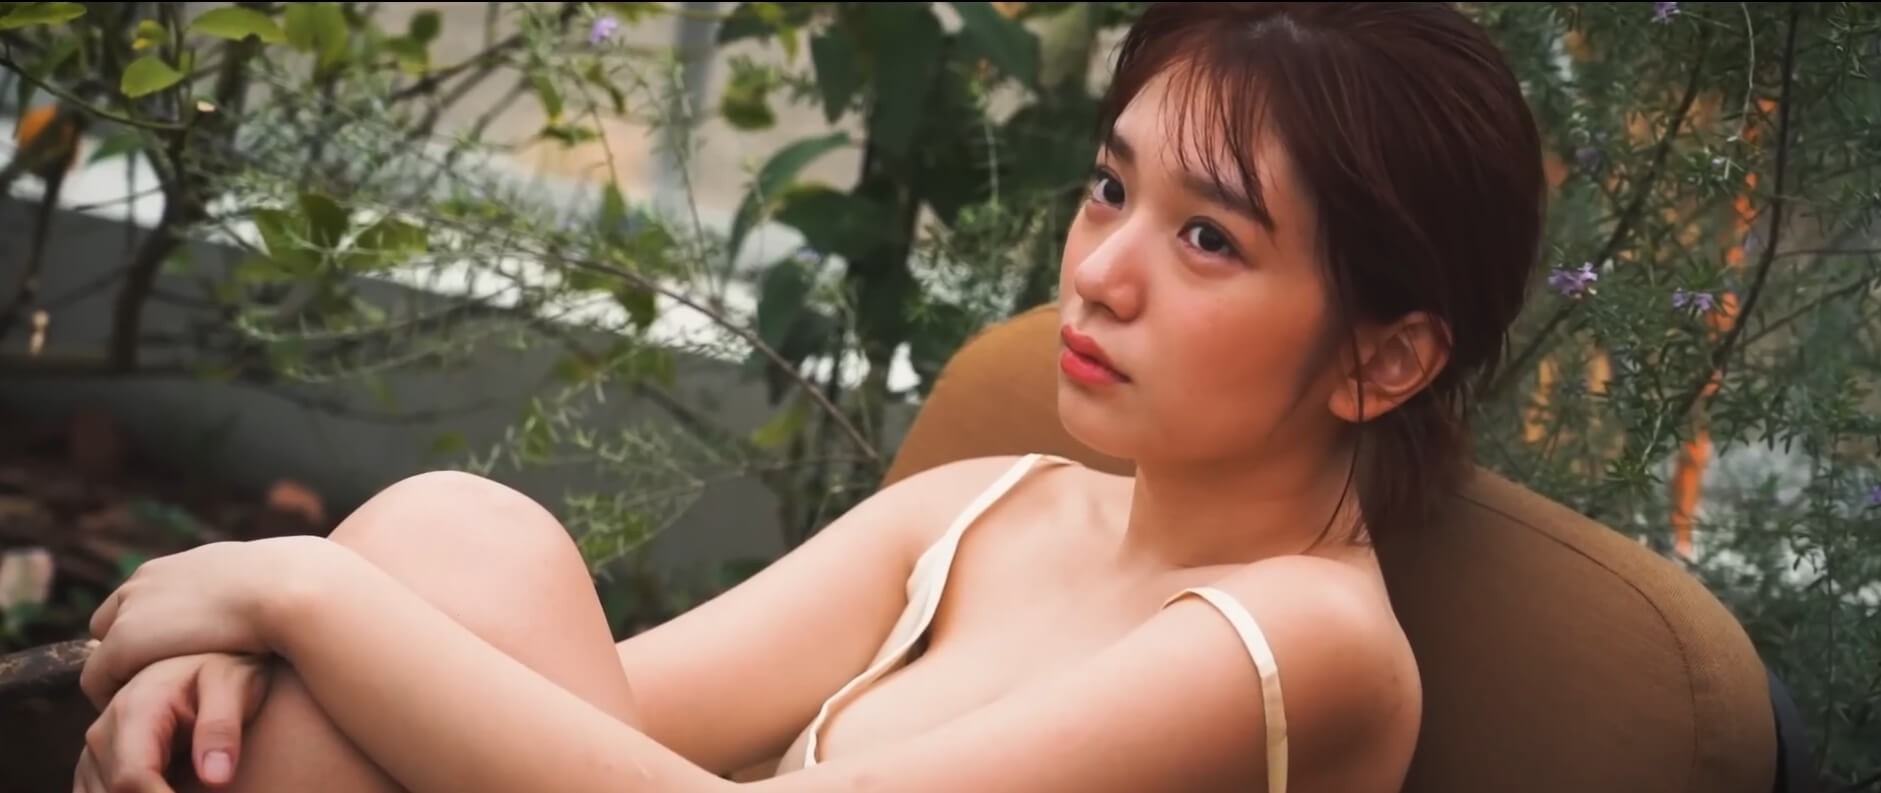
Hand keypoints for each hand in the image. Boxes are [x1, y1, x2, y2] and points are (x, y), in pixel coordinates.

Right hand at [74, 653, 272, 792]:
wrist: (207, 657)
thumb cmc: (226, 671)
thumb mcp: (235, 685)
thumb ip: (222, 727)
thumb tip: (215, 778)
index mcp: (135, 710)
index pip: (131, 778)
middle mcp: (104, 731)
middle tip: (197, 792)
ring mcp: (95, 750)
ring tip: (187, 788)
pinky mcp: (97, 765)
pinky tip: (164, 789)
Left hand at [82, 536, 334, 706]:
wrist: (287, 589)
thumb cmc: (295, 589)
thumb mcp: (270, 579)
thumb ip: (256, 587)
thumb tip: (281, 595)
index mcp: (177, 566)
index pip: (141, 599)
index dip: (153, 630)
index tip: (173, 658)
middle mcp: (145, 581)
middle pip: (110, 622)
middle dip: (129, 650)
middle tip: (157, 683)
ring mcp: (131, 610)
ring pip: (103, 652)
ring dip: (121, 676)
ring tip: (151, 704)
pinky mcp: (123, 642)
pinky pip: (98, 679)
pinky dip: (112, 696)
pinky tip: (145, 712)